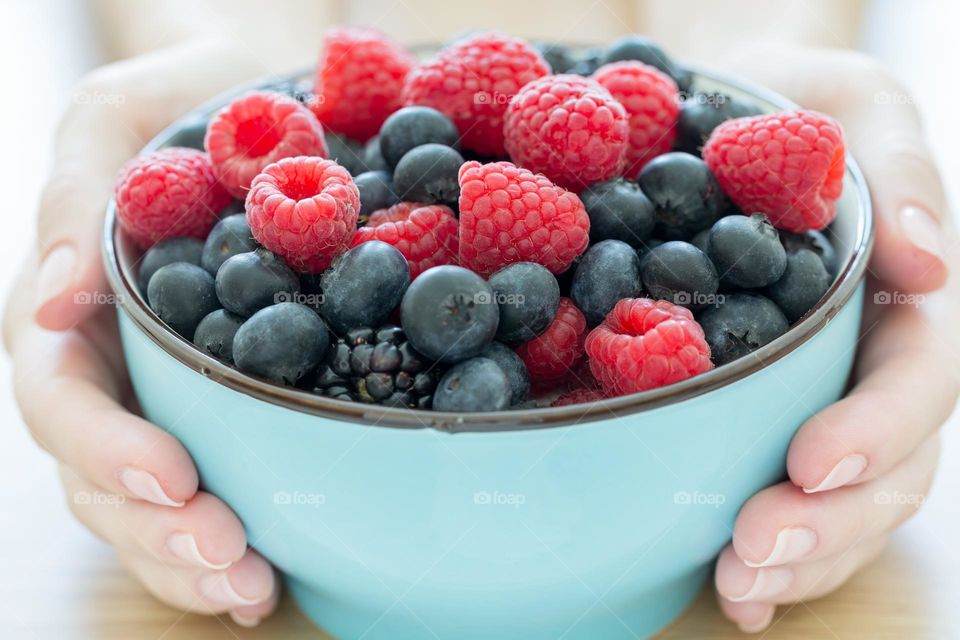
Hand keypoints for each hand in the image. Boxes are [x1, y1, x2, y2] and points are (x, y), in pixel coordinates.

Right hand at [3, 37, 281, 627]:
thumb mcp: (123, 115)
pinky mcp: (217, 411)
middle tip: (229, 558)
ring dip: (189, 560)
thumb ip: (78, 195)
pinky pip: (207, 489)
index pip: (61, 396)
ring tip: (250, 588)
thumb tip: (55, 302)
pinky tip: (267, 577)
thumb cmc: (189, 101)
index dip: (106, 448)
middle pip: (99, 476)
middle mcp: (108, 366)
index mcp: (73, 308)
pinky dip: (228, 543)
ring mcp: (158, 397)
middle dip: (155, 530)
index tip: (171, 478)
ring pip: (145, 507)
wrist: (265, 105)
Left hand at [713, 47, 958, 632]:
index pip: (916, 377)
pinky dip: (769, 557)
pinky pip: (786, 497)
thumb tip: (930, 261)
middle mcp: (870, 359)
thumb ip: (898, 170)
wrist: (710, 116)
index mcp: (903, 296)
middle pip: (887, 464)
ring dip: (800, 556)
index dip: (876, 428)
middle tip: (756, 549)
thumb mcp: (849, 101)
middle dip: (831, 520)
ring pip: (844, 501)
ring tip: (740, 585)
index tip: (814, 460)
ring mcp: (823, 396)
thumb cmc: (788, 102)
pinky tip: (733, 591)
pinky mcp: (765, 415)